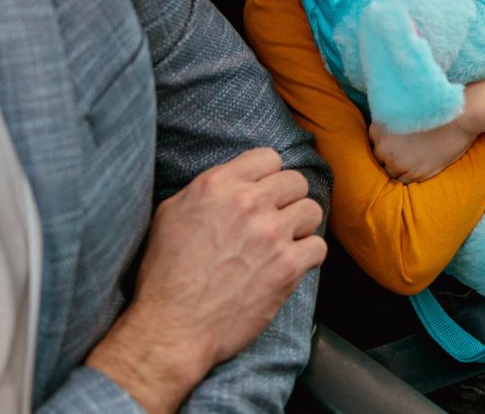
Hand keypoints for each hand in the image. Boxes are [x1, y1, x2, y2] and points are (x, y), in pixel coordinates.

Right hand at [85, 148, 325, 412]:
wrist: (172, 327)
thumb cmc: (165, 275)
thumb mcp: (171, 214)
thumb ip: (206, 190)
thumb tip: (233, 182)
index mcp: (217, 185)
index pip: (268, 157)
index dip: (269, 177)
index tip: (265, 195)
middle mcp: (247, 202)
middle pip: (296, 182)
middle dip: (287, 201)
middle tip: (275, 222)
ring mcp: (271, 233)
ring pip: (312, 210)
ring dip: (301, 227)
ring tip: (284, 244)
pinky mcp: (288, 266)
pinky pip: (318, 247)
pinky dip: (308, 257)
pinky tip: (291, 266)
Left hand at [370, 116, 478, 183]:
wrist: (460, 118)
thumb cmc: (435, 110)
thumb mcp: (405, 109)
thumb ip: (390, 120)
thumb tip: (384, 130)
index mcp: (379, 128)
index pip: (372, 139)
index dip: (385, 139)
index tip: (395, 138)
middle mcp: (384, 147)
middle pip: (380, 157)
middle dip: (390, 154)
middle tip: (406, 148)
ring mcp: (399, 163)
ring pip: (390, 171)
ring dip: (399, 166)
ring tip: (414, 157)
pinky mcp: (414, 174)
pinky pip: (403, 180)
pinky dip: (409, 174)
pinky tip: (419, 164)